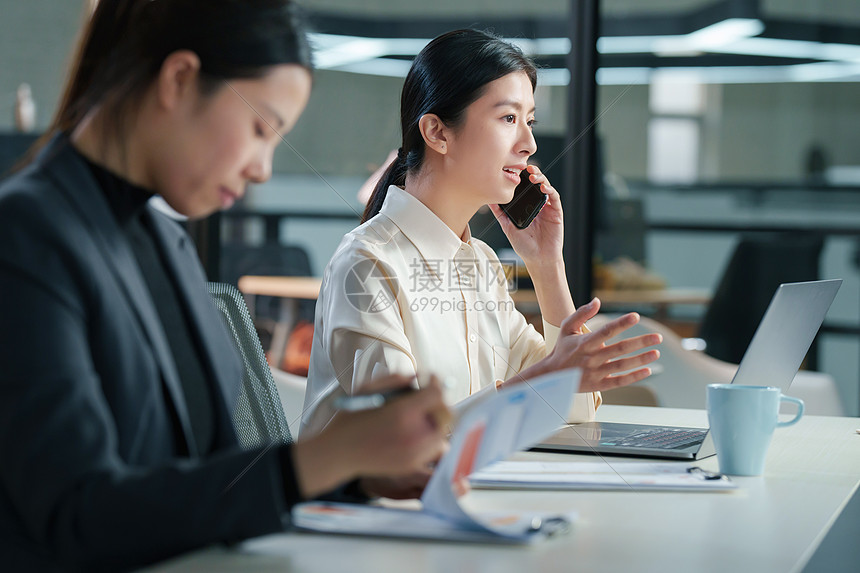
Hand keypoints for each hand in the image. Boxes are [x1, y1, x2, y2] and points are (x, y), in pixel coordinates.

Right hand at [293, 374, 449, 498]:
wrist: (338, 453)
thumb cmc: (349, 419)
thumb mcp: (368, 389)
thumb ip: (396, 379)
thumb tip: (417, 377)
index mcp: (403, 412)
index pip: (436, 393)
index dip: (436, 382)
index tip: (430, 378)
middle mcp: (414, 434)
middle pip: (446, 413)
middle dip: (439, 401)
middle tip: (427, 396)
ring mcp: (415, 452)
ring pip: (443, 432)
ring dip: (437, 420)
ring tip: (422, 415)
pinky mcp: (412, 464)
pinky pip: (435, 449)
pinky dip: (432, 438)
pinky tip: (417, 431)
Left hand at [489, 165, 563, 266]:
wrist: (539, 259)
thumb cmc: (524, 245)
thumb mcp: (508, 227)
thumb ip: (500, 214)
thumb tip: (489, 201)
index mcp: (526, 206)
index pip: (523, 187)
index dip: (520, 177)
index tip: (512, 169)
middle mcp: (537, 204)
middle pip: (535, 183)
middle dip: (531, 173)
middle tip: (524, 167)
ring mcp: (547, 207)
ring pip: (545, 186)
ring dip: (540, 178)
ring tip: (533, 175)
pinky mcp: (556, 212)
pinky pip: (554, 197)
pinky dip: (550, 190)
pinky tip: (543, 187)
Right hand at [510, 299, 662, 393]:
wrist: (551, 376)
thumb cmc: (562, 349)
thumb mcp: (567, 328)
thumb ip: (581, 313)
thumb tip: (597, 301)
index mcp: (584, 343)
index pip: (606, 331)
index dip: (621, 324)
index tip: (636, 316)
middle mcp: (591, 358)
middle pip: (619, 349)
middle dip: (640, 342)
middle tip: (657, 337)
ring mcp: (596, 373)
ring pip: (622, 366)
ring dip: (640, 359)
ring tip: (656, 352)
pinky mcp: (599, 385)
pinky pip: (619, 382)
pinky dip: (633, 377)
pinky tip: (647, 370)